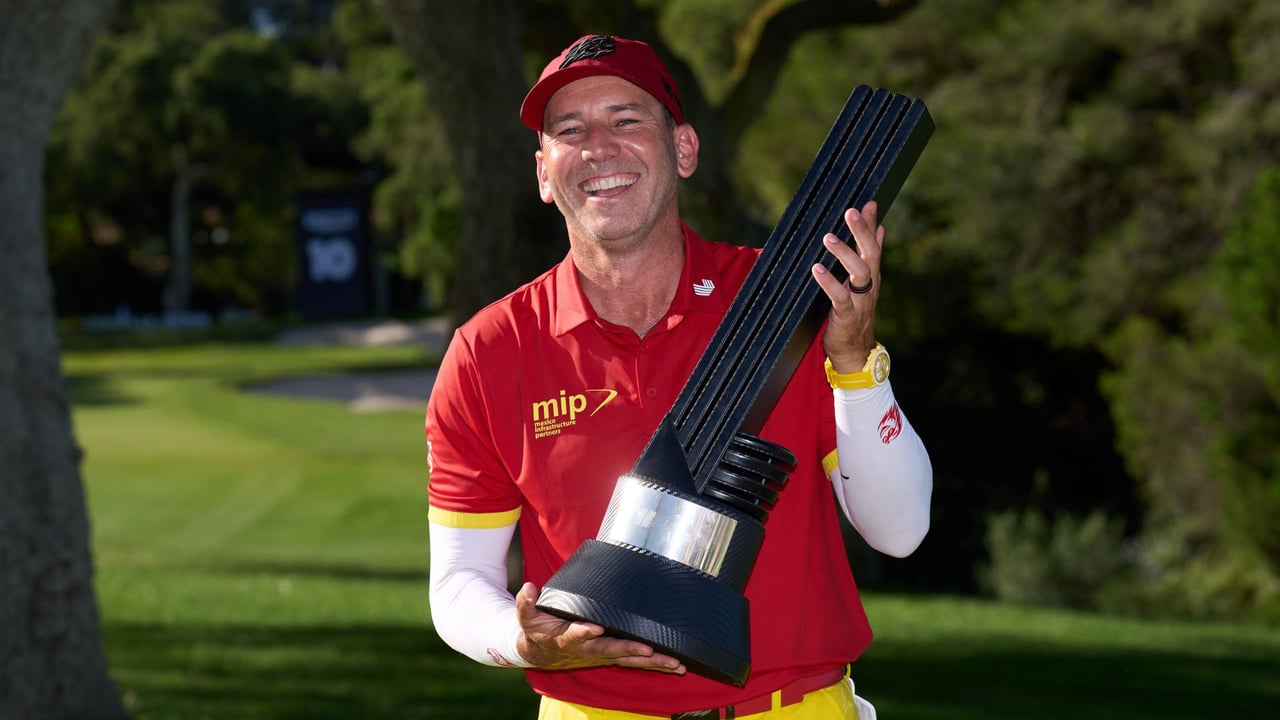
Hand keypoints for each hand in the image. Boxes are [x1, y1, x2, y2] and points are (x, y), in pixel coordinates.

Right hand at [514, 582, 687, 673]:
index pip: (576, 635)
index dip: (584, 632)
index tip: (595, 627)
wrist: (542, 653)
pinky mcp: (612, 655)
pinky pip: (636, 662)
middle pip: (611, 652)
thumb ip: (525, 603)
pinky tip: (677, 665)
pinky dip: (656, 664)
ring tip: (676, 664)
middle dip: (631, 651)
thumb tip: (528, 588)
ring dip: (652, 663)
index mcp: (568, 639)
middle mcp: (588, 650)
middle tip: (649, 651)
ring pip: (629, 661)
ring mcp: (602, 655)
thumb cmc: (538, 629)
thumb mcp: (526, 616)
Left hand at [811, 201, 882, 371]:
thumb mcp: (862, 282)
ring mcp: (860, 301)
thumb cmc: (855, 313)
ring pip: (859, 272)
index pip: (873, 245)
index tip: (867, 202)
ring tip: (828, 237)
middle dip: (861, 231)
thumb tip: (879, 227)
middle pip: (870, 254)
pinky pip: (840, 297)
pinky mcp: (847, 316)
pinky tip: (817, 269)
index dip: (870, 224)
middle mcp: (869, 285)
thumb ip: (868, 255)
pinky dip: (829, 282)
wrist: (856, 352)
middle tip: (850, 211)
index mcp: (872, 276)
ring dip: (845, 253)